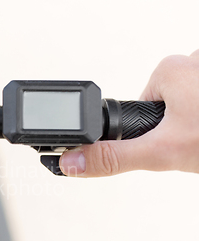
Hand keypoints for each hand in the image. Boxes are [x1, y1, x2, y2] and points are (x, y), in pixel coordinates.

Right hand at [60, 50, 198, 176]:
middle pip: (164, 105)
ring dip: (192, 123)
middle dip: (171, 128)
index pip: (140, 102)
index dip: (147, 129)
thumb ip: (114, 157)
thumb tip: (73, 160)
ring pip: (185, 105)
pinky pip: (198, 104)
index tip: (160, 140)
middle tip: (187, 142)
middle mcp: (191, 62)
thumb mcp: (162, 152)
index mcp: (168, 70)